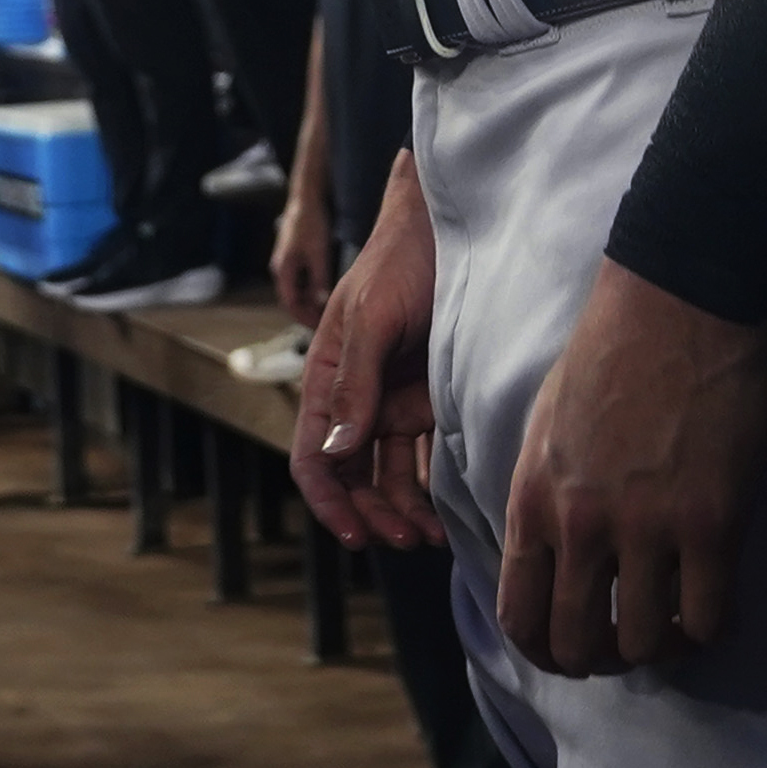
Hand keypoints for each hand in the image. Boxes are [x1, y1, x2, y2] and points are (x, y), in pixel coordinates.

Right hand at [271, 154, 339, 327]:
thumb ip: (319, 280)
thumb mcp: (318, 253)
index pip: (291, 305)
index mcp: (283, 270)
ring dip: (311, 303)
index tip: (322, 328)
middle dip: (309, 314)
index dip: (305, 319)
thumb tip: (322, 304)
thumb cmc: (311, 222)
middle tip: (328, 324)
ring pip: (298, 291)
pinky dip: (312, 290)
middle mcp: (281, 269)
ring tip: (330, 311)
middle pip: (293, 300)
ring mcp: (287, 263)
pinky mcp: (294, 257)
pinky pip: (302, 281)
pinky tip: (327, 292)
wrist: (306, 197)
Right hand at [290, 151, 442, 547]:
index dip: (329, 501)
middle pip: (350, 475)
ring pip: (387, 474)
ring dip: (401, 509)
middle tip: (404, 540)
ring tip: (430, 536)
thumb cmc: (402, 259)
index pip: (313, 456)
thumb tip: (336, 452)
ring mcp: (393, 401)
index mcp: (325, 376)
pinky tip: (448, 510)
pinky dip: (429, 487)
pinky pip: (423, 456)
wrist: (453, 228)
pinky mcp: (430, 400)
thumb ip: (355, 383)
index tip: (355, 534)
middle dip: (371, 513)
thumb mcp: (372, 315)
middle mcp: (355, 397)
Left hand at [497, 257, 766, 675]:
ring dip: (662, 648)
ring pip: (644, 642)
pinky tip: (716, 604)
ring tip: (678, 624)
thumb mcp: (548, 424)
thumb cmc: (614, 345)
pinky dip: (712, 630)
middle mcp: (581, 524)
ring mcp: (647, 527)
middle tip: (630, 643)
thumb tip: (558, 555)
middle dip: (602, 661)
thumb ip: (548, 496)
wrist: (681, 293)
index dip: (547, 652)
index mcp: (534, 498)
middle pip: (578, 645)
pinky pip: (709, 619)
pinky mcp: (711, 522)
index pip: (519, 616)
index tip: (574, 647)